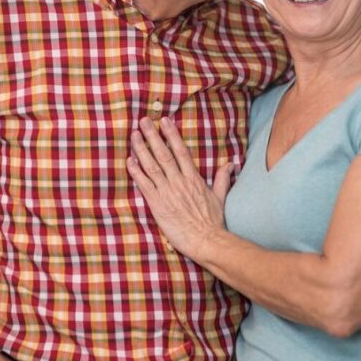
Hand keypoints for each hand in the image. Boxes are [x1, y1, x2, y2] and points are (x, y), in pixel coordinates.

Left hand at [126, 117, 231, 259]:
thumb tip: (231, 163)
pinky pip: (144, 185)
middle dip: (153, 135)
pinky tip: (129, 160)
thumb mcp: (220, 197)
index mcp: (193, 178)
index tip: (164, 121)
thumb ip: (223, 178)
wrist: (206, 240)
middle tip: (144, 121)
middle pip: (163, 154)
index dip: (171, 135)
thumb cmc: (213, 222)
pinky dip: (136, 172)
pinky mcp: (157, 205)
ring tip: (134, 134)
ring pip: (152, 166)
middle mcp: (179, 182)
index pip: (181, 151)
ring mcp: (167, 192)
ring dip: (141, 149)